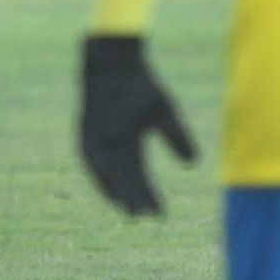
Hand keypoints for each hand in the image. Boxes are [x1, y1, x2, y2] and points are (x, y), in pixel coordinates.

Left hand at [80, 36, 199, 215]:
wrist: (117, 62)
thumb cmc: (141, 86)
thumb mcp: (164, 114)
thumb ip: (176, 137)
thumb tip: (193, 163)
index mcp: (130, 143)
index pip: (140, 176)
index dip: (149, 195)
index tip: (160, 215)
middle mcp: (112, 145)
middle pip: (123, 178)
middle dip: (132, 197)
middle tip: (141, 218)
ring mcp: (97, 137)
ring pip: (106, 170)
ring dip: (114, 188)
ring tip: (125, 207)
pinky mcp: (86, 129)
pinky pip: (89, 153)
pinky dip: (97, 168)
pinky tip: (106, 181)